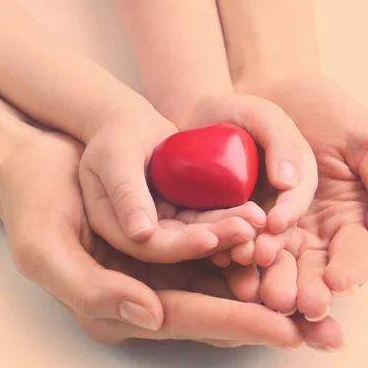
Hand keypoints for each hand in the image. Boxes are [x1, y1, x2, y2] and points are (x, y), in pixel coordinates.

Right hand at [0, 121, 341, 349]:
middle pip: (216, 311)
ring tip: (312, 284)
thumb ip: (91, 291)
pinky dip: (247, 246)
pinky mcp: (173, 238)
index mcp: (116, 309)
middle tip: (322, 325)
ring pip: (224, 279)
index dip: (236, 325)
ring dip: (265, 280)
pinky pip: (217, 247)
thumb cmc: (33, 204)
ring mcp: (162, 267)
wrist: (38, 160)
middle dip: (268, 317)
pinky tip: (282, 242)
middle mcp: (145, 295)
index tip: (286, 330)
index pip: (186, 321)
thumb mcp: (44, 250)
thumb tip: (153, 317)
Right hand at [79, 104, 266, 264]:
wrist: (129, 121)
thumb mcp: (115, 157)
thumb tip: (140, 233)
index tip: (210, 238)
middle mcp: (136, 232)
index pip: (148, 246)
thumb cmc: (116, 133)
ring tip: (256, 218)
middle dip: (214, 239)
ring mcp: (160, 223)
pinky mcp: (179, 213)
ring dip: (226, 229)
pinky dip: (227, 216)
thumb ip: (124, 192)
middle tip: (247, 230)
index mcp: (111, 224)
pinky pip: (205, 220)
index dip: (180, 246)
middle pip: (178, 245)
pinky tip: (252, 211)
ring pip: (196, 233)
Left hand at [236, 73, 367, 319]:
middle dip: (304, 287)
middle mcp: (317, 233)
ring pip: (278, 264)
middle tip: (293, 301)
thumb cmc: (329, 111)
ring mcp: (280, 231)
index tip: (338, 281)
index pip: (354, 252)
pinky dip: (239, 257)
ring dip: (270, 279)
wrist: (274, 87)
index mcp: (353, 218)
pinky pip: (243, 245)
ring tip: (262, 290)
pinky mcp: (246, 222)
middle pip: (313, 269)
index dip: (348, 268)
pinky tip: (233, 264)